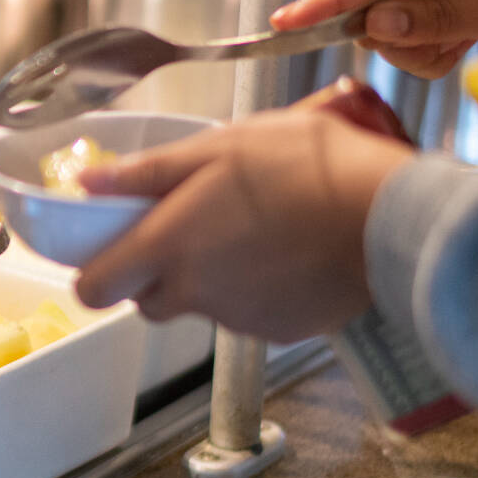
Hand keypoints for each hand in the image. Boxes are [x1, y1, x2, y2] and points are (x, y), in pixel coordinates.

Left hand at [71, 106, 415, 340]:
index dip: (94, 270)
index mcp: (168, 246)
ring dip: (209, 277)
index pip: (93, 288)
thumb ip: (147, 172)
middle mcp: (195, 292)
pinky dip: (254, 290)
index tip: (110, 247)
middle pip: (146, 301)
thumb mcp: (220, 146)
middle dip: (156, 272)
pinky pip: (247, 314)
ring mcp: (237, 318)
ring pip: (200, 305)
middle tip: (189, 227)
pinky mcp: (278, 331)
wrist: (390, 215)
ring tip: (251, 229)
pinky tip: (284, 252)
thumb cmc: (306, 167)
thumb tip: (87, 182)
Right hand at [271, 0, 477, 78]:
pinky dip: (417, 34)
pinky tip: (457, 37)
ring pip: (375, 0)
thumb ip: (435, 18)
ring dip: (405, 37)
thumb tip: (375, 24)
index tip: (285, 23)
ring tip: (457, 45)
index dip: (325, 1)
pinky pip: (396, 6)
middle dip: (379, 26)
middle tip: (437, 48)